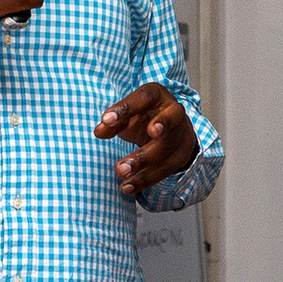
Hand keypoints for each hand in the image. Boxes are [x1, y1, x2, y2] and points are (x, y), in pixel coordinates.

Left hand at [96, 84, 200, 198]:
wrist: (169, 128)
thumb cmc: (144, 117)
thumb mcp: (128, 115)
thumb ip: (114, 122)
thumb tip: (99, 130)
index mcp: (158, 95)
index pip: (144, 97)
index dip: (126, 108)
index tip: (106, 120)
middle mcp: (175, 111)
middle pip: (166, 124)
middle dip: (145, 138)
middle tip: (124, 157)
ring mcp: (182, 133)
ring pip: (166, 149)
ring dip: (142, 164)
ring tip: (121, 172)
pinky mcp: (183, 154)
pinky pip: (167, 168)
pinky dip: (146, 179)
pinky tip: (129, 186)